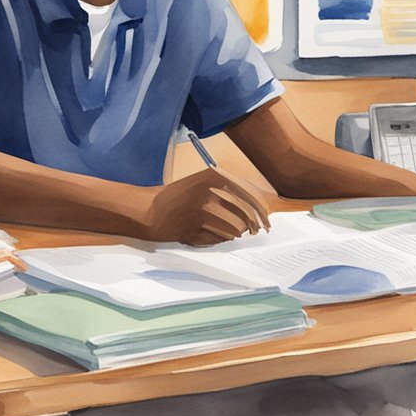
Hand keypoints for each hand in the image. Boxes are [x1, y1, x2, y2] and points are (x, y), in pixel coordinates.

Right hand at [139, 167, 271, 246]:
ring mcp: (200, 211)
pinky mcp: (193, 229)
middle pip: (245, 215)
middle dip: (253, 226)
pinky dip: (219, 239)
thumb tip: (259, 209)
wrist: (148, 210)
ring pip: (234, 230)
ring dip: (234, 233)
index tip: (267, 222)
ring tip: (227, 231)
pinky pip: (218, 239)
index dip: (261, 212)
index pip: (249, 195)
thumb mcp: (203, 183)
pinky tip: (208, 233)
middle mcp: (208, 192)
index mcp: (213, 176)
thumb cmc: (179, 197)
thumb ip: (230, 191)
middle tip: (256, 232)